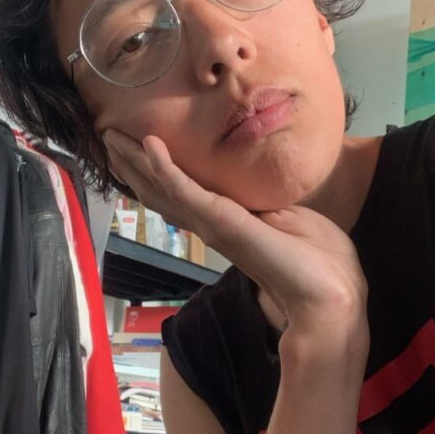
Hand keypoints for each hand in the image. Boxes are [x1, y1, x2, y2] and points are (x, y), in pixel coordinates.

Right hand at [103, 129, 368, 354]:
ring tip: (112, 137)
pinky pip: (186, 192)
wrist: (328, 298)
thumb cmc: (318, 263)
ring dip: (135, 162)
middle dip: (131, 165)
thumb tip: (260, 194)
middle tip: (106, 136)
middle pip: (159, 192)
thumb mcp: (289, 220)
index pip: (179, 194)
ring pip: (163, 191)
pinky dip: (166, 169)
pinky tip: (148, 146)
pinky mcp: (224, 225)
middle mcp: (211, 225)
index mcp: (226, 222)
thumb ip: (264, 206)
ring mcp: (214, 226)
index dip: (154, 171)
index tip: (136, 144)